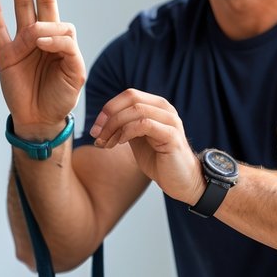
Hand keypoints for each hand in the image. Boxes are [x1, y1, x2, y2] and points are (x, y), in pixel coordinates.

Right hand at [0, 0, 85, 137]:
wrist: (41, 119)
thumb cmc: (61, 97)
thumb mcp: (75, 74)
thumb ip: (67, 50)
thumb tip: (43, 35)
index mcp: (61, 43)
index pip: (59, 24)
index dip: (54, 31)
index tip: (46, 46)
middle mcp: (41, 39)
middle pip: (40, 5)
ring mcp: (22, 46)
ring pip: (20, 11)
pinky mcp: (5, 55)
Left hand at [90, 90, 204, 202]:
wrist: (180, 180)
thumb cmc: (158, 160)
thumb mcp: (137, 138)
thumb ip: (125, 125)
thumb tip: (102, 121)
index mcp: (156, 106)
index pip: (128, 95)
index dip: (108, 108)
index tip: (95, 128)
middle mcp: (165, 109)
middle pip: (131, 98)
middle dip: (108, 116)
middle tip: (96, 135)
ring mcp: (170, 120)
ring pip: (136, 110)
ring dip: (115, 126)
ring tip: (106, 143)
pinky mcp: (172, 135)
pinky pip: (144, 124)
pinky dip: (127, 132)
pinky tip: (120, 143)